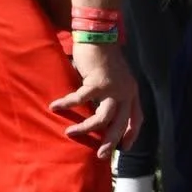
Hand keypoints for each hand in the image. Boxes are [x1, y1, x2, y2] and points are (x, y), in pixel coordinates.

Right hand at [51, 39, 140, 160]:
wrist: (99, 36)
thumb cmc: (103, 58)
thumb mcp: (113, 79)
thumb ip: (110, 95)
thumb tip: (98, 113)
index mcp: (132, 91)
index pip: (137, 118)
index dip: (132, 134)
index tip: (124, 147)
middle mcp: (127, 92)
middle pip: (121, 123)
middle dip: (110, 141)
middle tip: (100, 155)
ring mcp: (114, 88)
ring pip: (103, 118)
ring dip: (86, 128)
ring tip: (70, 133)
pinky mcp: (98, 82)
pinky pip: (81, 99)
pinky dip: (67, 104)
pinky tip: (54, 107)